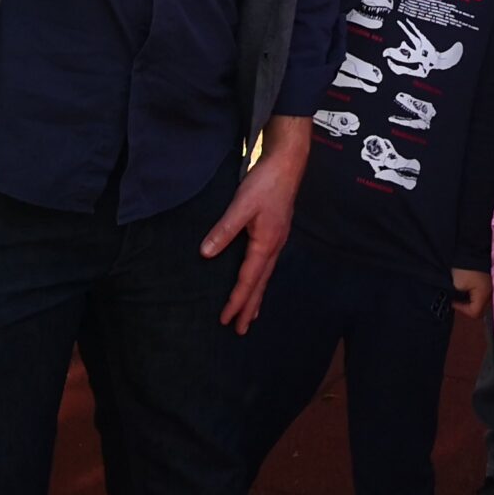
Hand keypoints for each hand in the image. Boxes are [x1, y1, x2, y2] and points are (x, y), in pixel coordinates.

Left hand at [203, 116, 311, 333]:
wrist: (287, 164)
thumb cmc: (265, 183)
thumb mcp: (241, 205)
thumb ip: (224, 230)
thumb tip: (206, 253)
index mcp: (266, 243)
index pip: (248, 280)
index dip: (236, 301)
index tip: (225, 319)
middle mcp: (274, 246)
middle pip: (260, 284)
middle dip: (249, 308)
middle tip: (239, 330)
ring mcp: (277, 240)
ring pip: (265, 276)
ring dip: (256, 297)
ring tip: (250, 315)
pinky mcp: (276, 233)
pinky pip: (267, 265)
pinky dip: (260, 280)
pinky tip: (258, 280)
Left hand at [450, 268, 491, 318]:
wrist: (472, 247)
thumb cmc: (464, 267)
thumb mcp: (457, 285)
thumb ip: (459, 298)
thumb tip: (458, 300)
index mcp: (485, 295)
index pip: (475, 312)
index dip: (461, 309)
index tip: (453, 301)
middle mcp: (492, 292)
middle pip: (481, 308)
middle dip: (468, 306)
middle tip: (458, 300)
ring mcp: (493, 285)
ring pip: (483, 300)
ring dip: (472, 299)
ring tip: (462, 293)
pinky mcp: (491, 278)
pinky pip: (484, 291)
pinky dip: (476, 292)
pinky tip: (469, 286)